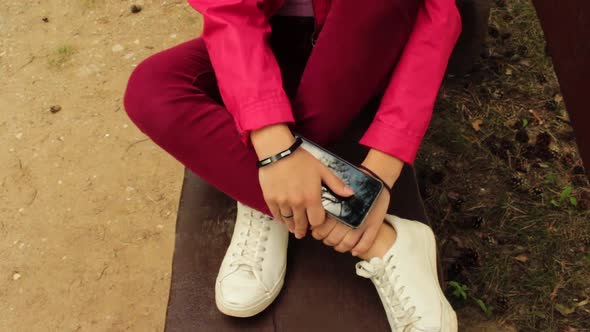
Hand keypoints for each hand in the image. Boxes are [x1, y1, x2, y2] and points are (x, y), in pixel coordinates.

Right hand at [252, 124, 353, 238]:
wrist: (278, 151)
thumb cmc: (300, 159)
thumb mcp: (322, 170)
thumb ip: (336, 184)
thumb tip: (350, 194)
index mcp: (311, 198)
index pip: (317, 221)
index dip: (317, 223)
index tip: (315, 222)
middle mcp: (297, 203)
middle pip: (301, 225)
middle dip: (303, 229)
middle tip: (302, 232)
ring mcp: (283, 203)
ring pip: (288, 222)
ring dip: (292, 226)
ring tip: (294, 228)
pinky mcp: (271, 200)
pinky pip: (277, 215)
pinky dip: (281, 219)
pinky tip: (284, 219)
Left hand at [311, 182, 389, 255]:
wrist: (375, 177)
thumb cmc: (353, 182)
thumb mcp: (334, 190)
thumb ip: (325, 204)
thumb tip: (315, 217)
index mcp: (336, 210)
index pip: (321, 230)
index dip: (318, 234)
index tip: (317, 232)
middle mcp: (348, 219)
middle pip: (332, 239)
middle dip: (328, 241)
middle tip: (327, 238)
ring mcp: (362, 224)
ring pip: (347, 244)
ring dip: (341, 247)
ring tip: (339, 244)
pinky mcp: (374, 226)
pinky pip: (365, 244)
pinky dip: (358, 250)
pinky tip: (354, 251)